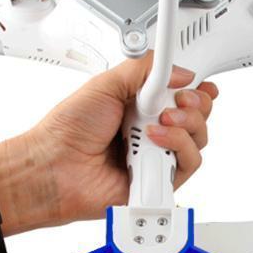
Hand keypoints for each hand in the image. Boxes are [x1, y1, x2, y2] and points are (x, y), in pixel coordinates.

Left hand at [0, 55, 218, 235]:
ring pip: (197, 141)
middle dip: (195, 104)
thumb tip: (182, 72)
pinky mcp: (158, 182)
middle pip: (197, 118)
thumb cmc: (68, 131)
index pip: (183, 98)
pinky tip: (154, 142)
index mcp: (140, 109)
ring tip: (158, 123)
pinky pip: (188, 165)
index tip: (198, 84)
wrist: (54, 166)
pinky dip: (178, 148)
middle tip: (174, 102)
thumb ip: (145, 70)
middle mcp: (151, 134)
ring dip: (186, 126)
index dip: (197, 91)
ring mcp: (155, 159)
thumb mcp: (107, 84)